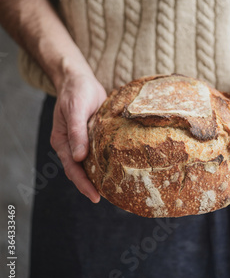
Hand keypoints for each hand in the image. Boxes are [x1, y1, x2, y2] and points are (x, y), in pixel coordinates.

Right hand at [50, 69, 106, 202]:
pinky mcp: (93, 135)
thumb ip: (77, 133)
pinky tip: (118, 167)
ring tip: (115, 189)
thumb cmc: (76, 92)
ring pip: (90, 163)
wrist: (79, 79)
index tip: (95, 197)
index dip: (83, 184)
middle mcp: (71, 145)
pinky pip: (98, 152)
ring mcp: (82, 141)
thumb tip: (78, 158)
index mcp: (62, 142)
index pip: (72, 168)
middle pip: (81, 170)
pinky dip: (106, 160)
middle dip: (92, 185)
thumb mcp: (76, 110)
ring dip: (100, 175)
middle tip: (110, 198)